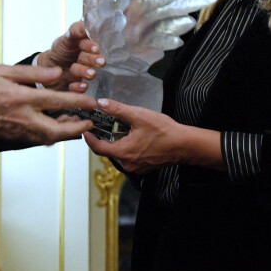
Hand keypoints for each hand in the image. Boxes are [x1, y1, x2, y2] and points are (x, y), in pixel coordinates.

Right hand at [0, 64, 96, 144]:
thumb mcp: (3, 71)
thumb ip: (32, 73)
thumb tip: (56, 73)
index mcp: (21, 99)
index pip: (56, 101)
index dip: (77, 102)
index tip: (91, 101)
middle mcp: (22, 118)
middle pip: (57, 130)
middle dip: (76, 128)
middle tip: (89, 122)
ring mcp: (18, 130)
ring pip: (48, 139)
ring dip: (65, 133)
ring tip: (75, 123)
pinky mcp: (13, 137)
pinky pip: (37, 139)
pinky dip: (50, 135)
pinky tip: (55, 126)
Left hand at [37, 20, 104, 91]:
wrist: (46, 68)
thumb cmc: (59, 50)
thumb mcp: (65, 39)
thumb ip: (75, 30)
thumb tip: (84, 19)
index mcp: (83, 45)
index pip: (90, 44)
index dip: (92, 46)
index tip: (95, 48)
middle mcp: (85, 58)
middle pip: (91, 58)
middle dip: (95, 60)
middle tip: (100, 62)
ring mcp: (81, 72)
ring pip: (87, 72)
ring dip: (88, 72)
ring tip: (90, 73)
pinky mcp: (76, 84)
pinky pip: (79, 87)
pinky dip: (79, 87)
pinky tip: (80, 85)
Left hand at [84, 99, 222, 173]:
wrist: (185, 145)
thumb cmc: (164, 131)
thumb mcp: (138, 115)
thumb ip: (118, 109)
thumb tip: (101, 103)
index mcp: (123, 152)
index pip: (97, 148)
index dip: (89, 138)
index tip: (85, 128)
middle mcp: (127, 164)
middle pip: (107, 151)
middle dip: (103, 137)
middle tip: (100, 124)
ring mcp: (136, 167)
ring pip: (118, 154)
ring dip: (115, 142)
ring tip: (116, 127)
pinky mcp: (144, 167)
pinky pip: (128, 157)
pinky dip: (125, 147)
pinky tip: (130, 135)